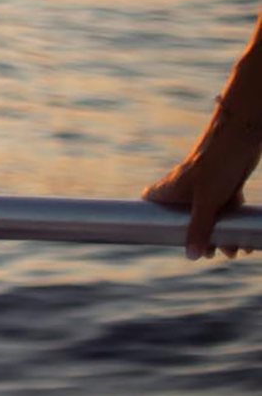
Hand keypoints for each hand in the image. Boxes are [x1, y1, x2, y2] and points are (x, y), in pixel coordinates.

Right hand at [142, 112, 258, 259]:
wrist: (240, 139)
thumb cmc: (216, 166)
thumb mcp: (207, 202)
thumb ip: (199, 229)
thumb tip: (191, 256)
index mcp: (171, 188)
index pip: (150, 200)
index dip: (151, 216)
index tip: (160, 233)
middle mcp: (185, 188)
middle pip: (185, 217)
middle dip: (199, 238)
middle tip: (212, 253)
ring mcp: (206, 187)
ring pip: (209, 216)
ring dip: (221, 235)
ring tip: (235, 251)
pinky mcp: (224, 185)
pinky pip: (226, 210)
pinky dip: (233, 223)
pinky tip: (245, 237)